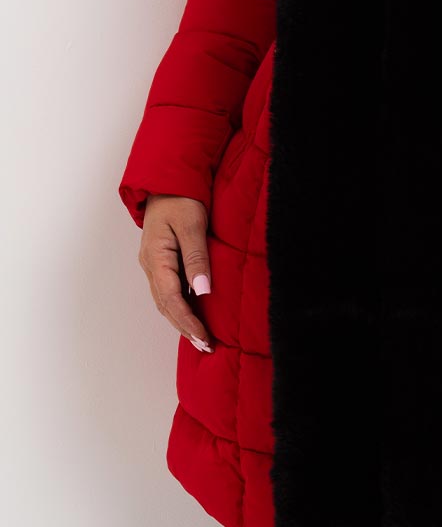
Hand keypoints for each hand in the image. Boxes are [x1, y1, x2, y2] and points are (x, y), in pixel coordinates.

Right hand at [137, 196, 213, 352]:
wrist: (167, 180)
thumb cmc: (181, 199)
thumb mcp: (192, 224)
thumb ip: (197, 257)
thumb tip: (202, 291)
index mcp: (156, 258)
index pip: (172, 300)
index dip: (188, 321)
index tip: (205, 338)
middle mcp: (150, 265)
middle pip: (166, 306)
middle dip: (185, 328)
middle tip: (207, 346)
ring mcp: (153, 264)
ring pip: (165, 301)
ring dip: (182, 321)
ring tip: (201, 338)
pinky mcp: (161, 261)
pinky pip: (168, 291)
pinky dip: (180, 307)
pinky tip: (194, 314)